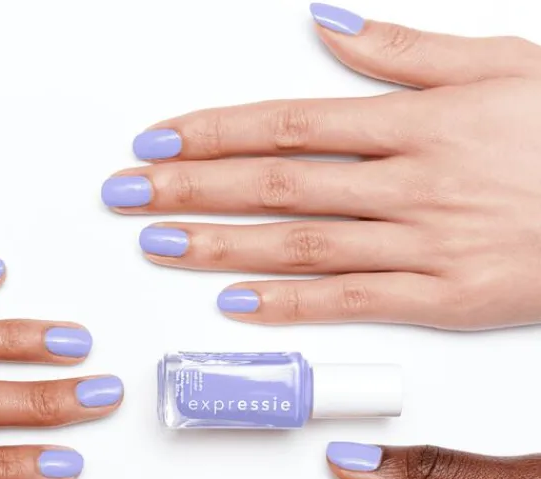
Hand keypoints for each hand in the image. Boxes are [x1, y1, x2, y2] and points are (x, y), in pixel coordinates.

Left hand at [102, 4, 540, 328]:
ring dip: (220, 245)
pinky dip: (289, 305)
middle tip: (127, 195)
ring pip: (299, 245)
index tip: (156, 143)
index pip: (287, 125)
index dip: (213, 133)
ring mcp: (418, 245)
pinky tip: (234, 303)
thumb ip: (404, 49)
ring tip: (157, 244)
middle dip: (192, 189)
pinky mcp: (437, 299)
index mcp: (414, 122)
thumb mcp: (497, 65)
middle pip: (275, 184)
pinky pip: (348, 302)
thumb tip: (324, 21)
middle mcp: (405, 184)